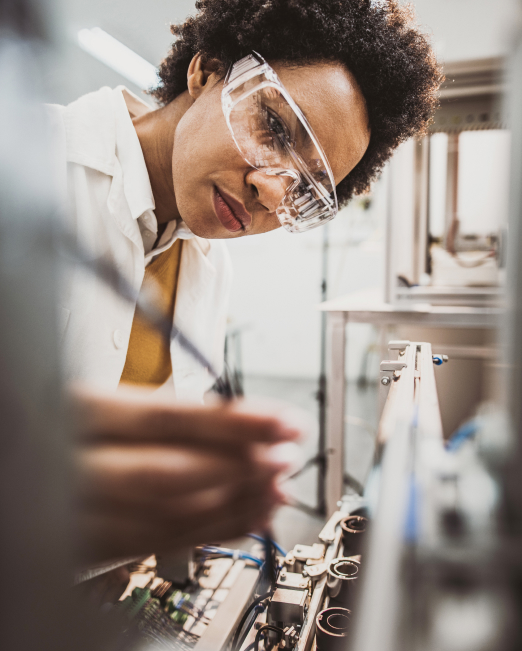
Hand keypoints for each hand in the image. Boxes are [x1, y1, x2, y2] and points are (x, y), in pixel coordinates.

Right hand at [70, 385, 306, 562]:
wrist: (6, 469)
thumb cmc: (47, 418)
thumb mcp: (88, 398)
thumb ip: (145, 411)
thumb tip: (227, 420)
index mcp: (73, 411)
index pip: (166, 416)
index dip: (233, 422)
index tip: (283, 422)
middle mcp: (70, 466)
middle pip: (170, 472)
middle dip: (239, 468)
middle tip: (286, 459)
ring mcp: (74, 514)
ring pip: (164, 517)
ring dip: (232, 505)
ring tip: (276, 490)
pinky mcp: (82, 547)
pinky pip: (153, 545)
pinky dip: (207, 532)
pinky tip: (245, 517)